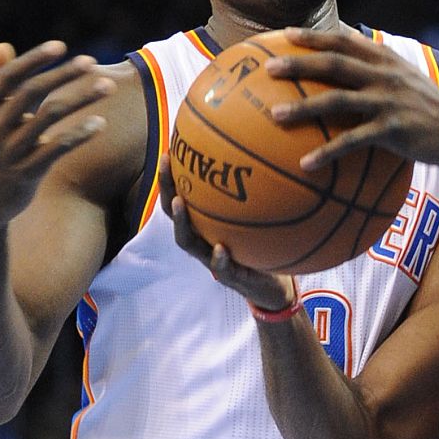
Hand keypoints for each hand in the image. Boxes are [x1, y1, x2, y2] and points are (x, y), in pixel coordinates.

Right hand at [0, 42, 113, 226]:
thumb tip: (2, 46)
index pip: (7, 78)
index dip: (33, 60)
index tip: (60, 46)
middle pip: (30, 93)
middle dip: (62, 75)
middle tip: (91, 61)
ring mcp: (8, 152)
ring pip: (48, 118)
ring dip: (80, 99)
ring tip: (107, 87)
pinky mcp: (25, 173)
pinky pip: (56, 149)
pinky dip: (79, 134)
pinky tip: (101, 123)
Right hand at [157, 156, 296, 312]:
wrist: (272, 286)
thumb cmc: (261, 247)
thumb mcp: (257, 220)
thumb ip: (254, 197)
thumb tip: (261, 159)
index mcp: (205, 226)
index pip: (180, 199)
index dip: (170, 179)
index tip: (168, 152)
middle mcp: (202, 240)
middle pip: (174, 215)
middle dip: (168, 189)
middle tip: (166, 166)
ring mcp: (212, 259)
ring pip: (188, 242)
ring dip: (182, 221)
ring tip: (180, 202)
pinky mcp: (231, 277)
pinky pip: (221, 269)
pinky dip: (219, 259)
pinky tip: (220, 248)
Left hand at [264, 28, 438, 169]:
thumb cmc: (432, 111)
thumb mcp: (408, 81)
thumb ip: (380, 71)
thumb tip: (349, 65)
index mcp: (386, 62)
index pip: (344, 41)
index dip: (313, 36)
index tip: (283, 34)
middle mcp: (385, 76)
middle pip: (334, 63)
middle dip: (299, 62)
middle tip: (267, 67)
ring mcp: (389, 102)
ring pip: (338, 100)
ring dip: (304, 106)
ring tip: (274, 115)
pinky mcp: (394, 130)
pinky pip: (353, 141)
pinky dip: (327, 152)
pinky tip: (306, 164)